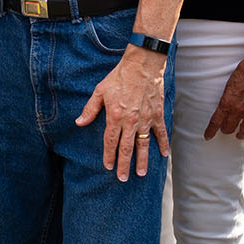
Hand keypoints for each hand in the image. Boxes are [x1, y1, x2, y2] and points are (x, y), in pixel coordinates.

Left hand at [75, 49, 170, 180]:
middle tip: (123, 178)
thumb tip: (79, 123)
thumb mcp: (100, 91)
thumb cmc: (119, 77)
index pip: (110, 141)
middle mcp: (131, 121)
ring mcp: (146, 119)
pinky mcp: (158, 114)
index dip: (109, 155)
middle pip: (127, 148)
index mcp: (115, 116)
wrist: (142, 65)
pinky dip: (163, 144)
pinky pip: (161, 133)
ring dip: (142, 160)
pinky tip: (163, 155)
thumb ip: (90, 109)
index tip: (108, 167)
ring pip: (144, 145)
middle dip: (124, 165)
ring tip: (140, 173)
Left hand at [203, 55, 243, 140]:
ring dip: (240, 133)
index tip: (207, 136)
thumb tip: (224, 105)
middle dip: (225, 130)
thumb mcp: (228, 86)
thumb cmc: (243, 72)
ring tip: (239, 135)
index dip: (210, 131)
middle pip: (229, 128)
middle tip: (225, 130)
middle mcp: (238, 110)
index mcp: (227, 104)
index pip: (215, 122)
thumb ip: (226, 98)